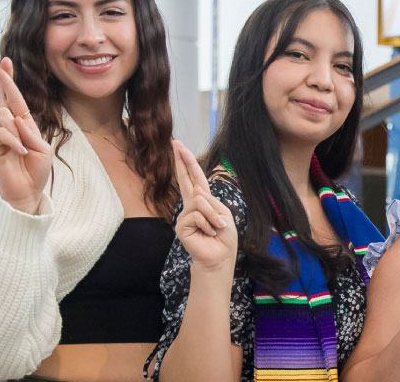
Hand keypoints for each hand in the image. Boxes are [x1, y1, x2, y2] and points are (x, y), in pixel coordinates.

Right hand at [0, 57, 51, 213]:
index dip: (9, 82)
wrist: (27, 192)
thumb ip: (29, 132)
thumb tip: (13, 119)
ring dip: (18, 130)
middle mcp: (9, 127)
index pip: (15, 99)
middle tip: (1, 66)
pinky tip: (20, 151)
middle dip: (6, 82)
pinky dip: (13, 141)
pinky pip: (2, 134)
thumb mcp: (41, 148)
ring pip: (4, 117)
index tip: (5, 63)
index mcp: (23, 125)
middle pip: (5, 100)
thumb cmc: (36, 170)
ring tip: (25, 147)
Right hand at [172, 141, 236, 271]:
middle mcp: (192, 205)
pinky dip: (208, 223)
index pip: (194, 178)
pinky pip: (198, 215)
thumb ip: (210, 201)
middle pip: (185, 179)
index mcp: (203, 200)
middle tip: (176, 143)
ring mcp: (185, 214)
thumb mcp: (223, 213)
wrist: (220, 256)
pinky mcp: (181, 225)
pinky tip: (208, 233)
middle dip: (182, 160)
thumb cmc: (223, 237)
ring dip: (213, 215)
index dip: (187, 162)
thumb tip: (195, 192)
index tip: (179, 147)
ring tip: (216, 227)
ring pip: (200, 201)